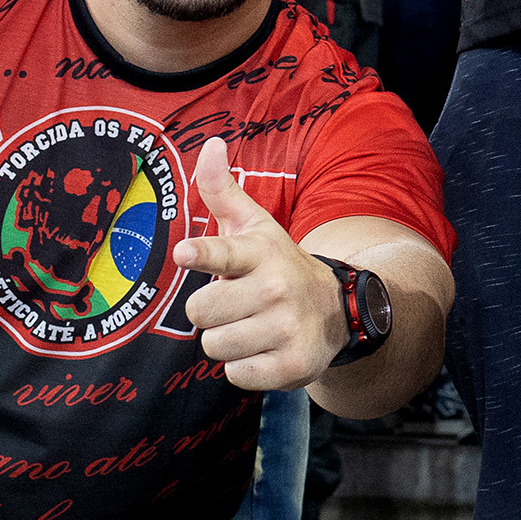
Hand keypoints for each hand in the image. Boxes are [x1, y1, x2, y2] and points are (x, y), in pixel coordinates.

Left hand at [174, 140, 342, 391]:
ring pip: (215, 346)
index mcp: (260, 252)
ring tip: (249, 327)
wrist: (336, 309)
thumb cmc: (276, 266)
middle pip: (201, 312)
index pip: (224, 253)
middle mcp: (276, 288)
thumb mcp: (254, 227)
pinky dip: (244, 368)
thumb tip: (210, 144)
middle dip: (209, 312)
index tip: (184, 254)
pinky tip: (264, 350)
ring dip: (226, 340)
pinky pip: (236, 375)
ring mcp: (287, 328)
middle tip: (234, 304)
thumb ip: (223, 191)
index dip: (202, 254)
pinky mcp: (292, 366)